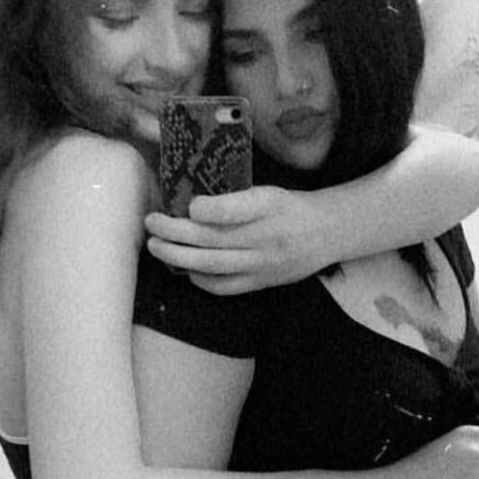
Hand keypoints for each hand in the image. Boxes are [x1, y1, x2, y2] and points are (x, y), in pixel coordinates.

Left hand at [144, 186, 323, 294]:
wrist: (327, 233)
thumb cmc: (289, 207)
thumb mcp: (268, 192)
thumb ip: (234, 199)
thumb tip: (188, 205)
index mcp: (268, 206)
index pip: (236, 210)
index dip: (209, 210)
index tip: (189, 205)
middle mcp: (265, 237)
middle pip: (213, 239)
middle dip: (175, 233)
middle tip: (152, 223)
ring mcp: (262, 264)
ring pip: (212, 265)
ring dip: (178, 257)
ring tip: (156, 246)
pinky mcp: (261, 283)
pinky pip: (223, 286)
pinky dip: (199, 278)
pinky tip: (184, 269)